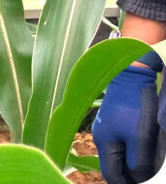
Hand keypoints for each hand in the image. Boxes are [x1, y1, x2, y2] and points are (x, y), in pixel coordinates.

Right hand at [93, 64, 165, 182]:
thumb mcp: (139, 137)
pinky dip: (133, 149)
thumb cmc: (134, 106)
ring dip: (132, 162)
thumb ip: (138, 161)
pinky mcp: (115, 118)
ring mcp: (107, 126)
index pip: (111, 174)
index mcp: (104, 142)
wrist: (131, 75)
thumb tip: (136, 177)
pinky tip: (144, 148)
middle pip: (114, 164)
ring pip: (119, 153)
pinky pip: (122, 141)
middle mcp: (102, 136)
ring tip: (148, 165)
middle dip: (129, 174)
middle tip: (145, 178)